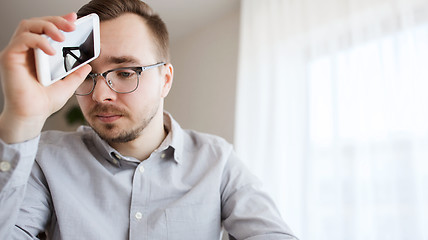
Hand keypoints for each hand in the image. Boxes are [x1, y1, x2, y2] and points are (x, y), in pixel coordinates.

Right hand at [0, 12, 91, 142]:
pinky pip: (23, 40)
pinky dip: (39, 41)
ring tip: (63, 36)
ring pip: (28, 26)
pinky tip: (51, 51)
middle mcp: (26, 50)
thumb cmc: (44, 101)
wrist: (32, 116)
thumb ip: (76, 74)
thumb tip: (87, 65)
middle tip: (72, 24)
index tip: (74, 19)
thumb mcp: (67, 85)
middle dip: (56, 20)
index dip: (59, 20)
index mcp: (37, 54)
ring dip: (48, 26)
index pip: (46, 29)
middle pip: (36, 23)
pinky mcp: (10, 58)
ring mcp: (17, 53)